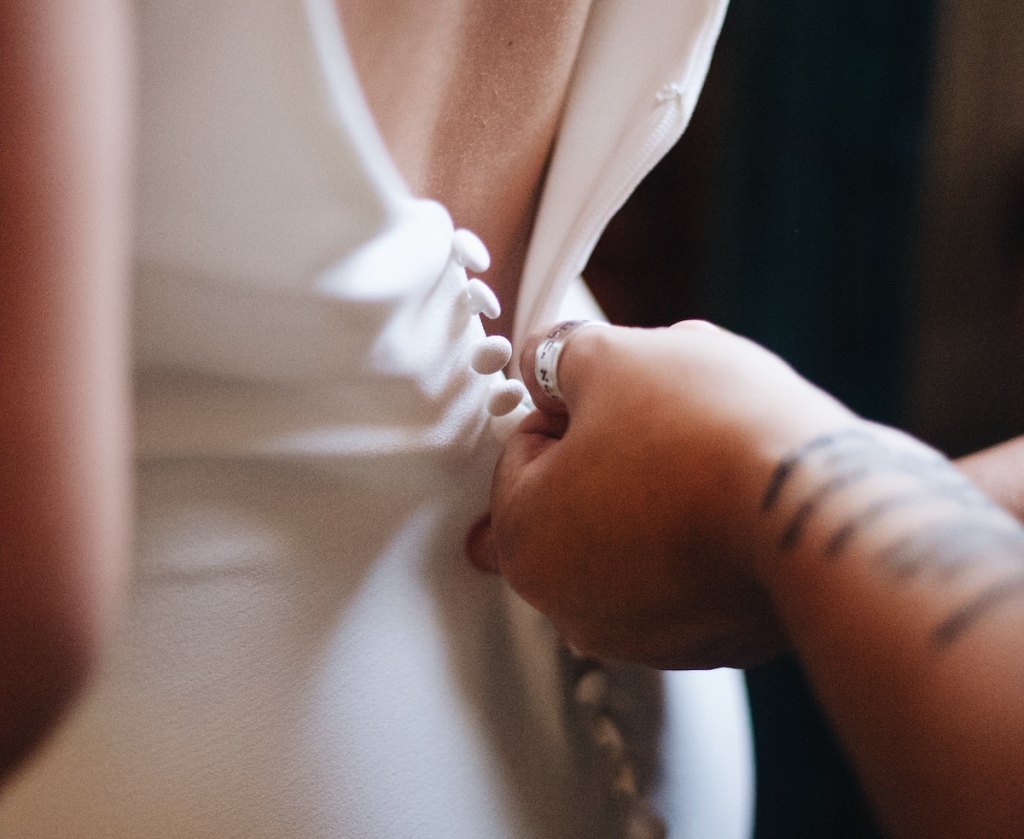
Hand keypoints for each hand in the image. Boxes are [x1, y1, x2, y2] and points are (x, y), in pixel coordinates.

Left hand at [468, 320, 859, 668]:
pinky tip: (739, 499)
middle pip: (580, 493)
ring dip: (662, 487)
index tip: (623, 394)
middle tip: (672, 417)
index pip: (525, 447)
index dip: (573, 403)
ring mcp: (643, 637)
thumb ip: (556, 356)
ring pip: (636, 530)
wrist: (822, 506)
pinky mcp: (709, 645)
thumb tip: (545, 359)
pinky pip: (689, 569)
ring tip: (714, 454)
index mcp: (524, 543)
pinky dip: (704, 535)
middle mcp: (570, 608)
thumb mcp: (610, 359)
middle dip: (617, 447)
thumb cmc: (704, 432)